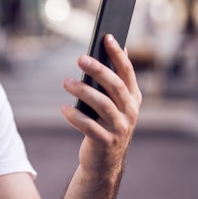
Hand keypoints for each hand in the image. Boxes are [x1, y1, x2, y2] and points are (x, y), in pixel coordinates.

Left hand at [61, 34, 141, 178]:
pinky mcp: (105, 142)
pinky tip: (63, 109)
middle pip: (115, 86)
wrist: (105, 161)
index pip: (127, 72)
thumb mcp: (113, 103)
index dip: (118, 54)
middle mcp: (130, 112)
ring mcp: (120, 128)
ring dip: (83, 91)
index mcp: (133, 98)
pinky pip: (89, 126)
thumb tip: (114, 48)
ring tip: (66, 82)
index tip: (107, 37)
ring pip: (102, 105)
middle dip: (98, 70)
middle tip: (80, 58)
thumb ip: (114, 80)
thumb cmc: (105, 123)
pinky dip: (75, 117)